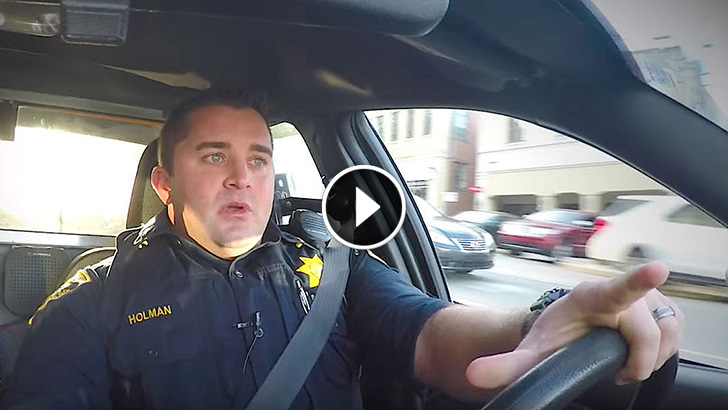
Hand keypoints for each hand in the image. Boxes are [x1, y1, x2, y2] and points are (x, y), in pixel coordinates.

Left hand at [465, 261, 683, 388]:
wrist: (567, 326)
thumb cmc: (554, 334)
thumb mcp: (531, 352)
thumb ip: (505, 365)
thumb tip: (474, 374)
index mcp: (589, 297)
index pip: (618, 287)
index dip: (638, 279)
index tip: (657, 269)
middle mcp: (620, 293)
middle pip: (649, 332)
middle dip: (638, 361)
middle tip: (618, 371)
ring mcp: (643, 298)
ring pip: (668, 332)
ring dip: (653, 355)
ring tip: (627, 361)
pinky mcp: (659, 306)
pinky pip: (676, 329)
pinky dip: (664, 347)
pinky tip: (642, 353)